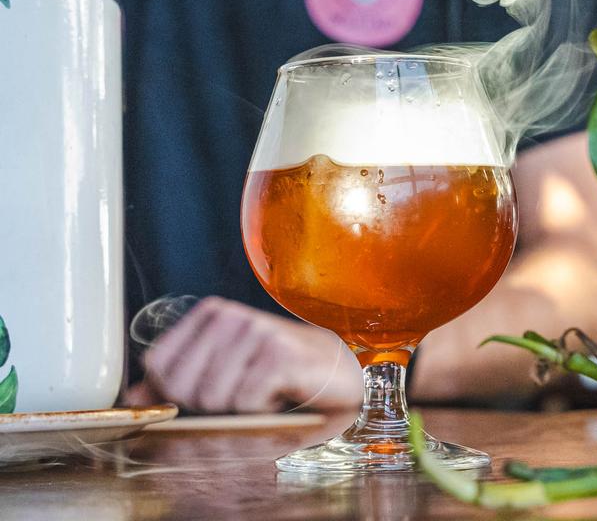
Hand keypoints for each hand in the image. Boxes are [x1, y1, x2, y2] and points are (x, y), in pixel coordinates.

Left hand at [124, 297, 361, 413]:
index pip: (158, 365)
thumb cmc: (278, 373)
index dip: (174, 394)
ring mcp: (255, 330)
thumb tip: (132, 398)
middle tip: (241, 396)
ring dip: (238, 411)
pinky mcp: (279, 353)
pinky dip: (262, 411)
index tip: (205, 394)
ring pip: (212, 398)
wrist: (335, 371)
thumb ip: (177, 382)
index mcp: (211, 314)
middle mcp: (230, 315)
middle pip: (181, 387)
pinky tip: (279, 395)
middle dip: (207, 407)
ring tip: (263, 393)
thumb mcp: (223, 372)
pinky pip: (245, 402)